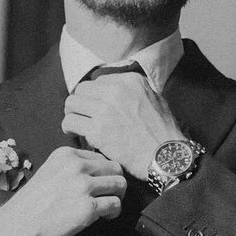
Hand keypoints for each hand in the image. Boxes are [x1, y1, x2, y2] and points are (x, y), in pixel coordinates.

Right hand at [0, 147, 125, 235]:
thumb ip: (71, 167)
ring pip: (120, 184)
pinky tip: (104, 217)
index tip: (99, 185)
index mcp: (66, 155)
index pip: (100, 157)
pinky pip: (115, 204)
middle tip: (108, 196)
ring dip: (117, 197)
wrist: (17, 225)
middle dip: (115, 183)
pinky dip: (114, 212)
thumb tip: (97, 173)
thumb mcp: (49, 171)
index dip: (103, 173)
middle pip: (115, 168)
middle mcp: (76, 166)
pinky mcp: (88, 207)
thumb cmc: (32, 204)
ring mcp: (83, 186)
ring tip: (107, 207)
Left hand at [61, 74, 185, 181]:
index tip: (95, 106)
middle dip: (81, 102)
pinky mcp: (97, 129)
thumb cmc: (163, 132)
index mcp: (130, 81)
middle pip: (82, 90)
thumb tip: (115, 92)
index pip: (98, 81)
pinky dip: (69, 127)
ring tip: (76, 123)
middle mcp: (116, 90)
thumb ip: (134, 91)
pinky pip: (70, 121)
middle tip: (82, 115)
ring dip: (72, 113)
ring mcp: (105, 109)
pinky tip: (74, 133)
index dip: (94, 95)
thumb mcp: (155, 99)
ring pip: (72, 103)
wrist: (166, 155)